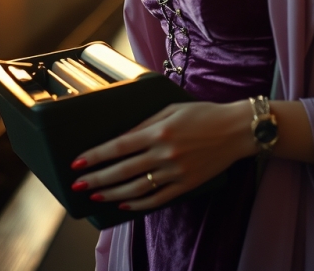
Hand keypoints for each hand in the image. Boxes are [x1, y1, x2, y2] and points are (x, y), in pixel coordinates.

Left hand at [70, 100, 254, 210]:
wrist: (236, 130)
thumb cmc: (203, 113)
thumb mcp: (172, 108)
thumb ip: (146, 123)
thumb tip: (122, 137)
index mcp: (160, 131)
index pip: (119, 146)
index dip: (96, 156)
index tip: (78, 162)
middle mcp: (165, 153)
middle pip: (123, 170)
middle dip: (97, 178)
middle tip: (77, 184)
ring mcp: (176, 172)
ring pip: (137, 189)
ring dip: (112, 194)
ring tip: (96, 196)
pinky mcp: (186, 185)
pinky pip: (158, 199)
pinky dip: (138, 205)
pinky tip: (124, 205)